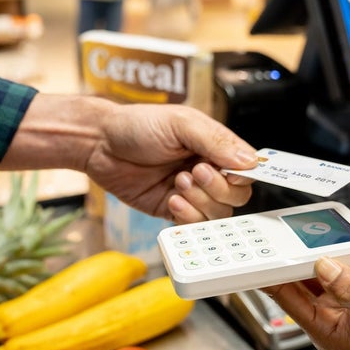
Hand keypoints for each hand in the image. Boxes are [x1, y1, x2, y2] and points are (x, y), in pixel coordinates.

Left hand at [87, 101, 255, 221]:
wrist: (100, 144)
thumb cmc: (138, 125)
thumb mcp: (180, 124)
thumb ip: (216, 141)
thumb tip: (249, 161)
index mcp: (215, 146)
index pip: (248, 168)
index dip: (243, 175)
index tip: (229, 172)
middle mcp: (208, 170)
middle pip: (237, 195)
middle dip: (218, 189)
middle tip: (194, 173)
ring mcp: (192, 193)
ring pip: (218, 214)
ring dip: (201, 202)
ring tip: (177, 183)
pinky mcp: (173, 210)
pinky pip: (194, 225)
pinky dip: (187, 217)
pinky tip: (171, 200)